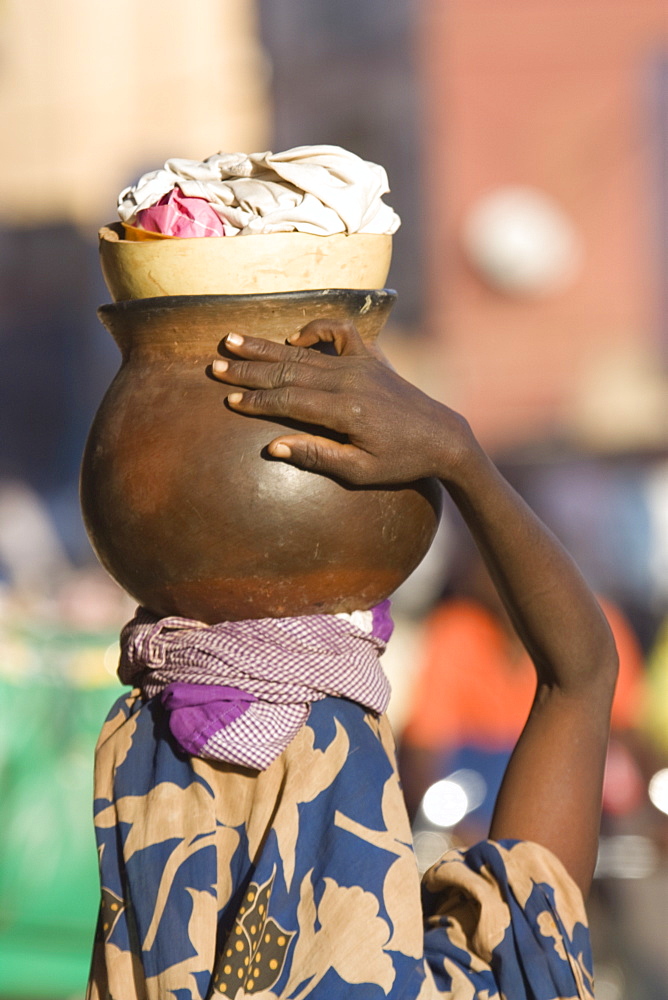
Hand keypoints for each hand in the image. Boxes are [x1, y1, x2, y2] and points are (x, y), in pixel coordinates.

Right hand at [211, 319, 472, 485]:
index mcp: (346, 411)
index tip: (228, 400)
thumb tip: (272, 445)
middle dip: (249, 370)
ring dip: (266, 347)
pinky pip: (339, 332)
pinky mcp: (371, 358)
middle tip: (215, 366)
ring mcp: (361, 365)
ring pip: (304, 352)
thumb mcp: (360, 471)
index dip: (257, 401)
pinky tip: (293, 338)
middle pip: (288, 371)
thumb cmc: (400, 462)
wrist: (442, 437)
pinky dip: (314, 330)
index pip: (290, 400)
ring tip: (232, 340)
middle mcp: (350, 381)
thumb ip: (317, 456)